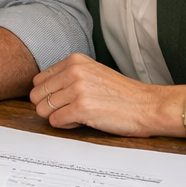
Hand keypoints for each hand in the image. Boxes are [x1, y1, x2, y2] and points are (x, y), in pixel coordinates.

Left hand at [28, 53, 182, 135]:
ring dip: (58, 117)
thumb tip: (41, 90)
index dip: (48, 95)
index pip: (39, 80)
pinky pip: (55, 122)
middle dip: (49, 107)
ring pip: (43, 110)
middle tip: (69, 110)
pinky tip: (83, 121)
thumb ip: (69, 76)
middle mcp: (74, 71)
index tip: (63, 100)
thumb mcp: (93, 73)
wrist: (148, 105)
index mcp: (74, 60)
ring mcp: (77, 89)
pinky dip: (66, 126)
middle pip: (37, 95)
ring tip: (78, 115)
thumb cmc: (122, 94)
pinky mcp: (81, 108)